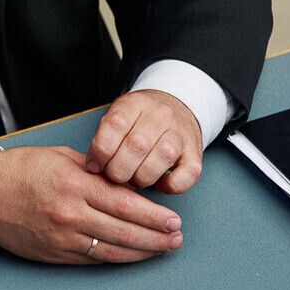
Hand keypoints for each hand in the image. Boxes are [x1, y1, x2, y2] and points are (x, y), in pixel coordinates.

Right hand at [0, 145, 183, 263]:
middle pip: (124, 230)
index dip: (153, 215)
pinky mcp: (55, 253)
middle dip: (155, 236)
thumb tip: (127, 185)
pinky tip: (132, 256)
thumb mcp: (62, 157)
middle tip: (176, 237)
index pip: (124, 203)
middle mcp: (70, 213)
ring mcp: (62, 236)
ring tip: (162, 249)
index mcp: (74, 184)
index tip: (172, 219)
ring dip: (142, 252)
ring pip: (112, 250)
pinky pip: (93, 259)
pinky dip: (117, 259)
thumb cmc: (21, 170)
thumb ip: (96, 172)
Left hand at [86, 89, 203, 192]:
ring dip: (141, 178)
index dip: (100, 151)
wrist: (177, 107)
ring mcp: (181, 133)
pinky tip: (159, 184)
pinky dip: (170, 186)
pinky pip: (187, 175)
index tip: (94, 166)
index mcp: (136, 103)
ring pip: (162, 158)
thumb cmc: (139, 120)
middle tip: (114, 176)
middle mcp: (161, 115)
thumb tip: (93, 168)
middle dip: (119, 169)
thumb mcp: (119, 116)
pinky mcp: (196, 154)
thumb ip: (105, 137)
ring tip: (134, 180)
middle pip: (137, 145)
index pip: (115, 124)